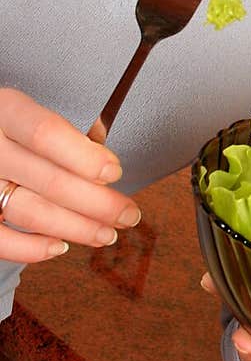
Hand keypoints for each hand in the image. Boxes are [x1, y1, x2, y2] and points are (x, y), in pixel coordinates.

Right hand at [0, 88, 137, 263]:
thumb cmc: (7, 126)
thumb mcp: (28, 112)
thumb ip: (60, 134)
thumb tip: (103, 165)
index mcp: (6, 110)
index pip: (47, 134)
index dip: (85, 157)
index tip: (114, 172)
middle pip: (50, 180)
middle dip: (98, 203)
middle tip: (127, 214)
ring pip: (30, 212)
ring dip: (76, 228)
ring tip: (105, 233)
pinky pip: (0, 240)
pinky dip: (30, 249)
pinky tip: (58, 246)